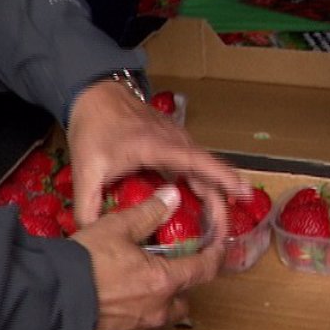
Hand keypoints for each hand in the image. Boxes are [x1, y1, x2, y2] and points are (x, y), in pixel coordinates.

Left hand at [65, 81, 246, 236]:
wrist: (95, 93)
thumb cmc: (94, 127)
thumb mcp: (86, 167)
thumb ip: (86, 203)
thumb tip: (90, 233)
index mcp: (158, 146)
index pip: (198, 162)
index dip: (222, 178)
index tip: (244, 193)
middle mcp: (175, 141)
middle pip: (208, 172)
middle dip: (219, 203)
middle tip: (222, 235)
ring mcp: (176, 140)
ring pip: (203, 169)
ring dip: (212, 196)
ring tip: (215, 230)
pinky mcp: (173, 142)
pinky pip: (195, 165)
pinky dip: (203, 185)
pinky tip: (200, 206)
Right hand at [73, 185, 223, 329]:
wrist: (54, 295)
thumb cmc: (84, 263)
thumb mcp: (117, 227)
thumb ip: (149, 212)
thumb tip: (171, 197)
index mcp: (163, 281)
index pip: (204, 269)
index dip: (216, 256)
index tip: (219, 247)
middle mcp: (157, 308)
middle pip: (186, 299)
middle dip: (185, 283)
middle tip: (176, 264)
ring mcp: (140, 324)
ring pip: (165, 312)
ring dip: (163, 297)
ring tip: (147, 277)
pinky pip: (143, 320)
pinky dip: (142, 305)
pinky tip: (126, 290)